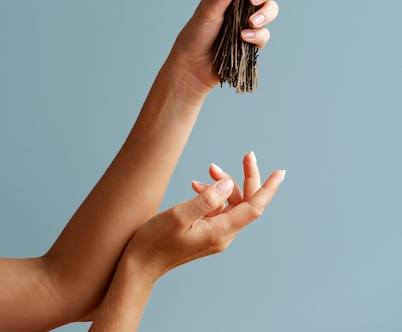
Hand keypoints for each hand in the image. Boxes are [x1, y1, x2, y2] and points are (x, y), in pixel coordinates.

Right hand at [88, 155, 284, 330]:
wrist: (139, 265)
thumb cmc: (154, 242)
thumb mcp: (178, 216)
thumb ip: (205, 199)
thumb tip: (229, 184)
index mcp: (220, 232)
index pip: (253, 208)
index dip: (268, 188)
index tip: (280, 172)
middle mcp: (223, 235)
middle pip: (246, 202)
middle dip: (247, 177)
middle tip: (248, 154)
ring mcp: (215, 235)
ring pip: (232, 203)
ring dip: (224, 183)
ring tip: (209, 168)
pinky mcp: (205, 232)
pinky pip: (218, 208)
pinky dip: (211, 193)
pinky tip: (196, 185)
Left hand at [169, 0, 289, 93]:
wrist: (193, 66)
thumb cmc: (195, 33)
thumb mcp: (210, 8)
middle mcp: (242, 0)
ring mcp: (249, 19)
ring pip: (271, 9)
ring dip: (264, 14)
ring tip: (250, 23)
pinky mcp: (253, 39)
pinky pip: (265, 33)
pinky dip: (257, 35)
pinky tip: (244, 39)